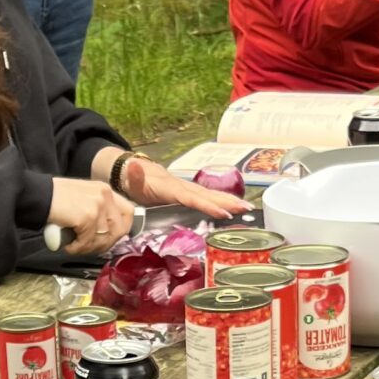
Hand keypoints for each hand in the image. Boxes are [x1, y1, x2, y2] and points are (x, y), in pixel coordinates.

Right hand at [48, 176, 135, 255]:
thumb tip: (107, 232)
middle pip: (119, 230)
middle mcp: (105, 196)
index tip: (111, 237)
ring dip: (88, 248)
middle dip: (104, 244)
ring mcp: (97, 206)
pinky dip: (77, 248)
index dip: (123, 228)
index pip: (128, 212)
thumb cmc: (54, 198)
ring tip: (75, 246)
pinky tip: (68, 244)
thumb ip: (98, 209)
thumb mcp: (83, 197)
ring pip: (103, 239)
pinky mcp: (87, 217)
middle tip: (89, 247)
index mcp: (105, 190)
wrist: (38, 195)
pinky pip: (87, 242)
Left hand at [111, 155, 251, 220]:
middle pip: (208, 195)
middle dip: (228, 202)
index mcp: (171, 188)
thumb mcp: (131, 177)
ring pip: (211, 196)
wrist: (132, 170)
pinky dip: (222, 202)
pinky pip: (207, 198)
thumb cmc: (133, 179)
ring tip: (247, 208)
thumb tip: (133, 165)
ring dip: (229, 201)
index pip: (192, 198)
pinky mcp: (188, 193)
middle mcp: (183, 187)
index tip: (223, 212)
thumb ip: (134, 174)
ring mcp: (187, 189)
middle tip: (247, 208)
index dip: (207, 205)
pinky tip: (234, 208)